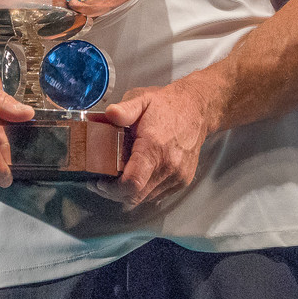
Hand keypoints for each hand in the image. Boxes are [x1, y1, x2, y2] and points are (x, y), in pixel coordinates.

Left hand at [92, 79, 217, 207]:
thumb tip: (109, 114)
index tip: (100, 182)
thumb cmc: (167, 105)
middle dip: (115, 194)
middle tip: (103, 183)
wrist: (197, 109)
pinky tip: (138, 176)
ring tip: (118, 178)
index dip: (113, 189)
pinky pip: (157, 194)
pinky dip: (144, 190)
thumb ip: (124, 110)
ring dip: (129, 193)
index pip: (132, 183)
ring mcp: (177, 176)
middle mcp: (168, 165)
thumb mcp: (142, 100)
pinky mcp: (182, 180)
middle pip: (136, 196)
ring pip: (146, 198)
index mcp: (154, 147)